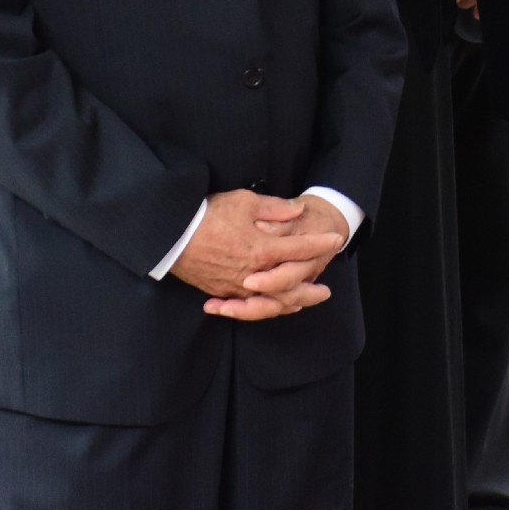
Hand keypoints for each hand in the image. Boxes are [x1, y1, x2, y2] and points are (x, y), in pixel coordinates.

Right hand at [168, 189, 345, 319]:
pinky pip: (250, 306)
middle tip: (327, 290)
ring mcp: (238, 286)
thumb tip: (298, 210)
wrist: (172, 235)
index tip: (336, 239)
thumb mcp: (243, 202)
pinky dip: (267, 308)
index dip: (320, 244)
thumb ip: (274, 208)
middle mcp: (254, 273)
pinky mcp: (223, 292)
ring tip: (305, 303)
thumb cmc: (208, 214)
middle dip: (311, 287)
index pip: (300, 249)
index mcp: (262, 249)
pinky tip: (274, 306)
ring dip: (292, 302)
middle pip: (291, 286)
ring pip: (272, 302)